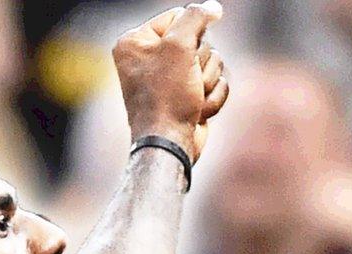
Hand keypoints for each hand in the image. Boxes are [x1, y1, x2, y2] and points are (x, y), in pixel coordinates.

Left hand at [113, 3, 230, 162]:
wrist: (170, 143)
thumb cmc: (167, 96)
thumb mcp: (179, 46)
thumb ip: (196, 17)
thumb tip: (214, 7)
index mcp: (136, 41)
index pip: (178, 16)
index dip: (191, 33)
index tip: (185, 54)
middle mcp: (150, 58)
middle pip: (199, 41)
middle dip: (200, 64)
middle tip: (187, 82)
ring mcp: (171, 79)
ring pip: (212, 63)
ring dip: (208, 82)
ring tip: (192, 99)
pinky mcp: (188, 96)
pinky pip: (215, 84)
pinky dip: (212, 98)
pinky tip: (198, 111)